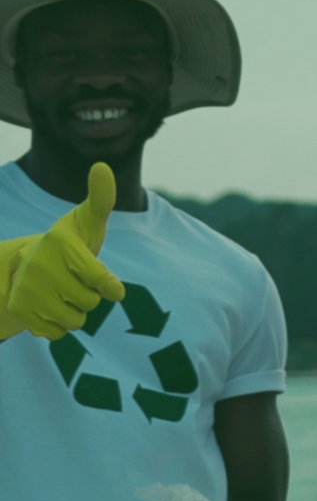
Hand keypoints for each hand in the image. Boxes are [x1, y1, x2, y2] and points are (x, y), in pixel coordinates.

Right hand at [2, 163, 124, 339]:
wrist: (24, 265)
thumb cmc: (69, 244)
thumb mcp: (86, 221)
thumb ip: (101, 199)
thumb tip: (102, 166)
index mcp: (61, 244)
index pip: (101, 280)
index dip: (111, 287)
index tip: (111, 285)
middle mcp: (39, 266)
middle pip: (91, 303)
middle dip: (90, 295)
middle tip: (75, 280)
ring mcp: (27, 290)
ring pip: (76, 321)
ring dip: (76, 311)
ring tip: (63, 292)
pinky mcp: (21, 312)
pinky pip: (58, 333)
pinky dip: (58, 325)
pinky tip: (49, 306)